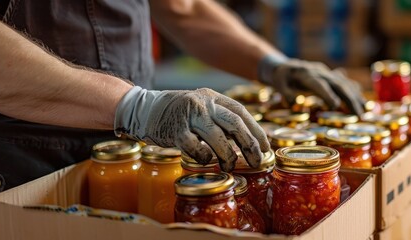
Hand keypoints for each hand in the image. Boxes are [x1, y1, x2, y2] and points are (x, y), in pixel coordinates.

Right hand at [114, 87, 269, 171]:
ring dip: (228, 155)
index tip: (265, 148)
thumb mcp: (203, 110)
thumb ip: (222, 121)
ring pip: (217, 137)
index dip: (256, 131)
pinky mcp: (175, 130)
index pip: (241, 112)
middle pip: (234, 123)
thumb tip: (250, 143)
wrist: (145, 110)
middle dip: (249, 145)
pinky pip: (194, 147)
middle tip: (257, 162)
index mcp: (213, 97)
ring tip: (230, 165)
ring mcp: (189, 115)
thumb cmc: (180, 115)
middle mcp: (203, 103)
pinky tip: (205, 161)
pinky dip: (203, 157)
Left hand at [259, 56, 365, 114]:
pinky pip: (346, 83)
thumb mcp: (279, 84)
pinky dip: (355, 92)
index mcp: (306, 74)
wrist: (288, 66)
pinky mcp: (332, 75)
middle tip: (357, 115)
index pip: (318, 83)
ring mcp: (328, 73)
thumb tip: (294, 99)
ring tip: (364, 111)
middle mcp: (320, 72)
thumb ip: (286, 92)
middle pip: (337, 84)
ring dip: (355, 97)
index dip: (327, 93)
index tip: (335, 105)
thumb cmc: (282, 78)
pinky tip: (363, 103)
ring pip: (344, 83)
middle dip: (348, 99)